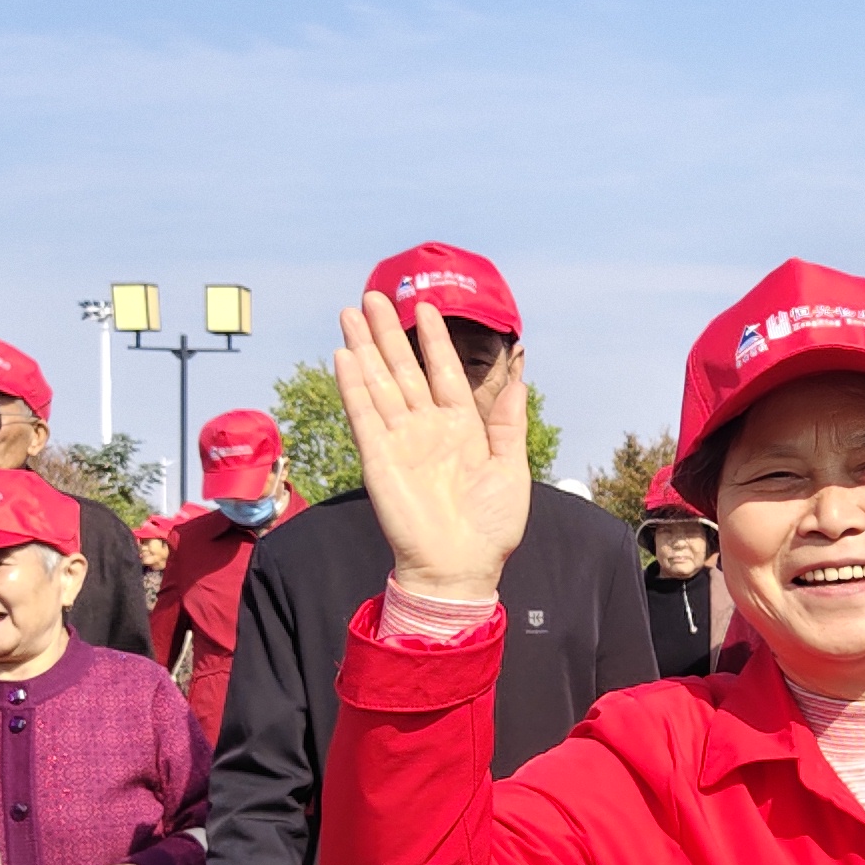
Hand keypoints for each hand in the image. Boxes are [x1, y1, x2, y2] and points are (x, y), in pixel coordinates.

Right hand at [335, 294, 530, 605]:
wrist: (462, 568)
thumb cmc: (491, 527)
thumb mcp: (511, 467)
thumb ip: (508, 422)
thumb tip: (520, 377)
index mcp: (460, 428)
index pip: (442, 372)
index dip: (433, 340)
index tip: (424, 307)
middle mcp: (426, 429)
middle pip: (402, 370)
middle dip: (387, 333)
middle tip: (372, 295)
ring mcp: (400, 441)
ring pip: (378, 384)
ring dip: (363, 348)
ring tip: (351, 313)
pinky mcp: (378, 459)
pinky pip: (363, 415)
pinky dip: (353, 386)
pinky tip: (343, 356)